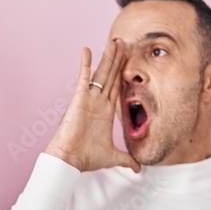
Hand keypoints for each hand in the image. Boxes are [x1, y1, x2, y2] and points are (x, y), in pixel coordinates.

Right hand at [45, 39, 139, 173]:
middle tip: (124, 42)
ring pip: (101, 73)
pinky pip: (83, 78)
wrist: (70, 160)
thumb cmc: (87, 158)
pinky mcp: (79, 99)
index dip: (123, 73)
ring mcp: (88, 99)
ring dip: (107, 57)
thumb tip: (139, 168)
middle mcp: (98, 102)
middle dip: (117, 59)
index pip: (117, 87)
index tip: (129, 60)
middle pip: (110, 76)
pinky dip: (85, 63)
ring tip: (114, 41)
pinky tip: (87, 49)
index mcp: (105, 112)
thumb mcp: (113, 157)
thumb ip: (127, 159)